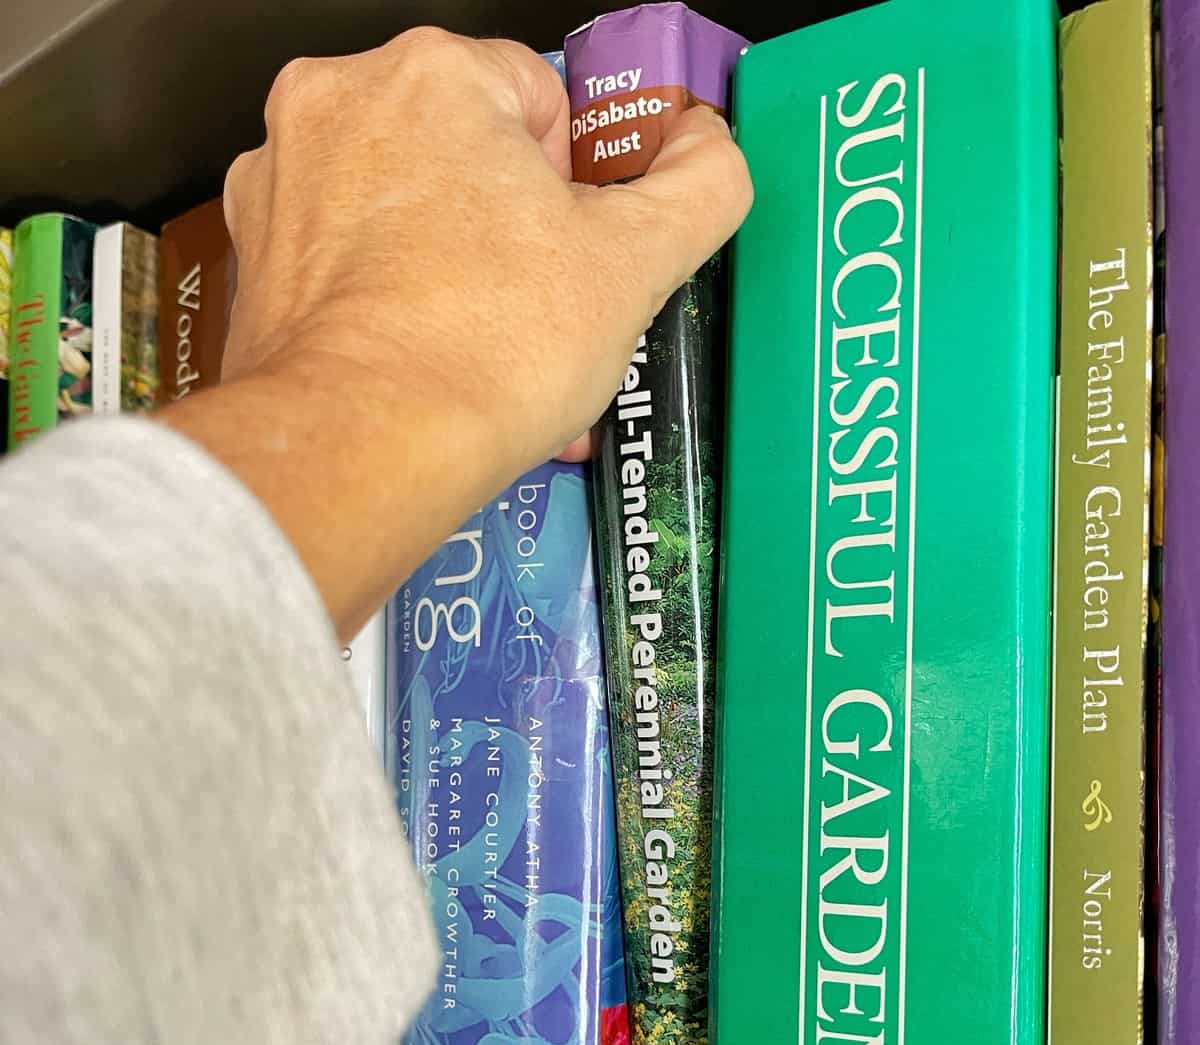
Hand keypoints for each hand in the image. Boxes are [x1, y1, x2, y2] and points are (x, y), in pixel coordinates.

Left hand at [159, 27, 750, 638]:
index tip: (577, 249)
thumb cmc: (478, 355)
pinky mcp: (253, 265)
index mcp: (431, 75)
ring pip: (401, 213)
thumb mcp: (637, 262)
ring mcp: (280, 185)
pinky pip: (347, 269)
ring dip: (453, 273)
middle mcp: (338, 107)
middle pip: (462, 155)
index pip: (540, 98)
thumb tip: (710, 151)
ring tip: (486, 352)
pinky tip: (429, 366)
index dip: (576, 184)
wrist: (362, 454)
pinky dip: (390, 308)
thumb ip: (701, 183)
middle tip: (537, 311)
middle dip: (510, 233)